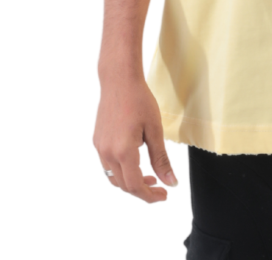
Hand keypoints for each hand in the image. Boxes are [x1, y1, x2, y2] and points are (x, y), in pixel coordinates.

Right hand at [93, 74, 177, 203]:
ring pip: (114, 178)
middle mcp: (107, 153)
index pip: (135, 186)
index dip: (150, 196)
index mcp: (123, 151)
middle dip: (143, 190)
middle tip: (161, 187)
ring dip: (131, 182)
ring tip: (149, 176)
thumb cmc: (139, 100)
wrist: (119, 80)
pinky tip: (135, 162)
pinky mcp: (97, 141)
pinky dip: (121, 171)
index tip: (164, 195)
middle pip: (124, 185)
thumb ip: (161, 159)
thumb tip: (170, 182)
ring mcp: (100, 147)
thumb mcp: (155, 130)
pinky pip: (107, 165)